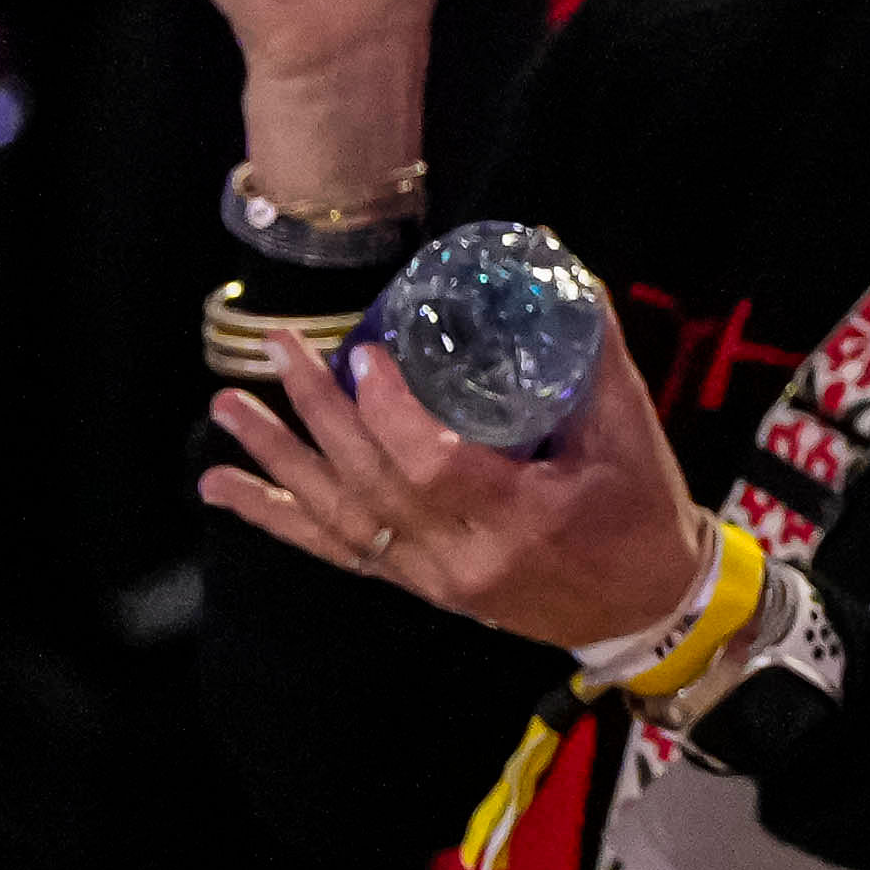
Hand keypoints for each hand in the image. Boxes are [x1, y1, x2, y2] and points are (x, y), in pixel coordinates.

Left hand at [205, 320, 715, 654]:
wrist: (646, 606)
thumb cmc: (644, 512)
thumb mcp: (629, 433)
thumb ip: (593, 352)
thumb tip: (557, 263)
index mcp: (520, 520)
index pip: (430, 467)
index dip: (389, 413)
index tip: (366, 355)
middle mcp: (461, 558)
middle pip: (369, 483)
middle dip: (319, 412)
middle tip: (284, 350)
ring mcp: (431, 578)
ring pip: (337, 517)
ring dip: (277, 460)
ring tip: (227, 408)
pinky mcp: (417, 584)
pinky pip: (335, 549)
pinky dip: (276, 517)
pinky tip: (223, 489)